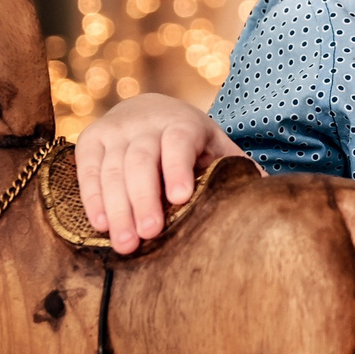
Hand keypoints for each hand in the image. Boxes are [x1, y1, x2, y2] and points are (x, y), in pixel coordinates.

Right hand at [74, 93, 247, 254]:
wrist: (148, 111)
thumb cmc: (190, 141)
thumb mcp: (215, 146)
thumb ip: (236, 167)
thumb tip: (267, 191)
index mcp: (182, 123)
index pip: (178, 142)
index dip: (178, 168)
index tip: (180, 198)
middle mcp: (145, 124)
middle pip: (141, 161)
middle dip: (143, 198)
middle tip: (149, 234)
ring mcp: (115, 130)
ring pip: (112, 169)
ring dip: (117, 208)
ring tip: (125, 243)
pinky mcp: (91, 140)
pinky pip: (87, 171)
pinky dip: (92, 199)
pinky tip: (101, 224)